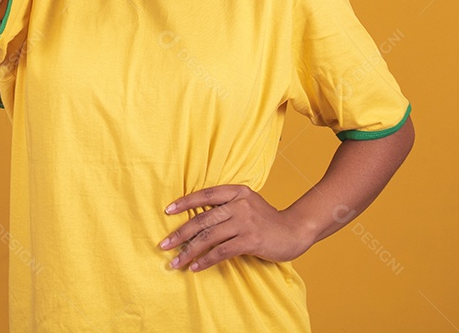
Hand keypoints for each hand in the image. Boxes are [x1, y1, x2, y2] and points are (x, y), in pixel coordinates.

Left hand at [159, 185, 314, 271]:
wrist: (294, 231)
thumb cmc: (266, 220)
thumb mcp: (248, 203)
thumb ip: (227, 205)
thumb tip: (197, 217)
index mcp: (237, 192)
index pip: (205, 194)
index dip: (185, 202)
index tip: (167, 211)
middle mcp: (239, 204)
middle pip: (202, 219)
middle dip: (180, 233)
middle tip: (164, 245)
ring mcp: (245, 222)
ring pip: (209, 237)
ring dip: (189, 251)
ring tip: (176, 262)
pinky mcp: (250, 240)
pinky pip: (222, 251)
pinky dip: (206, 260)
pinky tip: (195, 267)